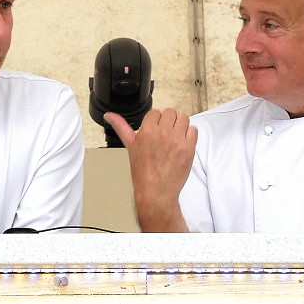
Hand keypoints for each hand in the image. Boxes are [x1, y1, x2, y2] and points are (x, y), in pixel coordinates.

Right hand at [104, 108, 197, 231]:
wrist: (156, 191)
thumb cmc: (143, 171)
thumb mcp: (130, 146)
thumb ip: (121, 127)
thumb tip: (109, 115)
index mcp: (147, 131)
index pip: (155, 112)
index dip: (156, 121)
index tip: (155, 131)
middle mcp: (162, 133)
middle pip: (171, 112)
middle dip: (168, 122)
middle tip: (166, 134)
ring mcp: (177, 140)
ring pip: (184, 118)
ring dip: (180, 126)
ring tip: (175, 138)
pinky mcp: (189, 148)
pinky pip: (194, 130)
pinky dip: (190, 135)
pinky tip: (182, 143)